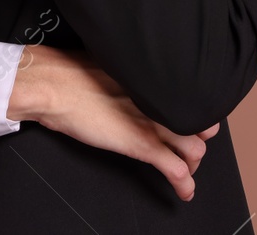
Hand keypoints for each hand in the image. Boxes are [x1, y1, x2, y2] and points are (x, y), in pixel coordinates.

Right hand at [7, 45, 220, 201]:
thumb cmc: (72, 72)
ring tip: (185, 171)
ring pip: (195, 149)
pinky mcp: (141, 145)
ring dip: (193, 164)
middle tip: (187, 146)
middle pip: (201, 124)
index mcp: (152, 81)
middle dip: (199, 138)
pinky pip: (175, 170)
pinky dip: (185, 185)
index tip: (189, 120)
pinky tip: (184, 192)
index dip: (193, 112)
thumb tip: (131, 81)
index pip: (190, 97)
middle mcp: (158, 101)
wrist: (55, 85)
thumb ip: (130, 76)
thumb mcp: (110, 65)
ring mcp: (153, 124)